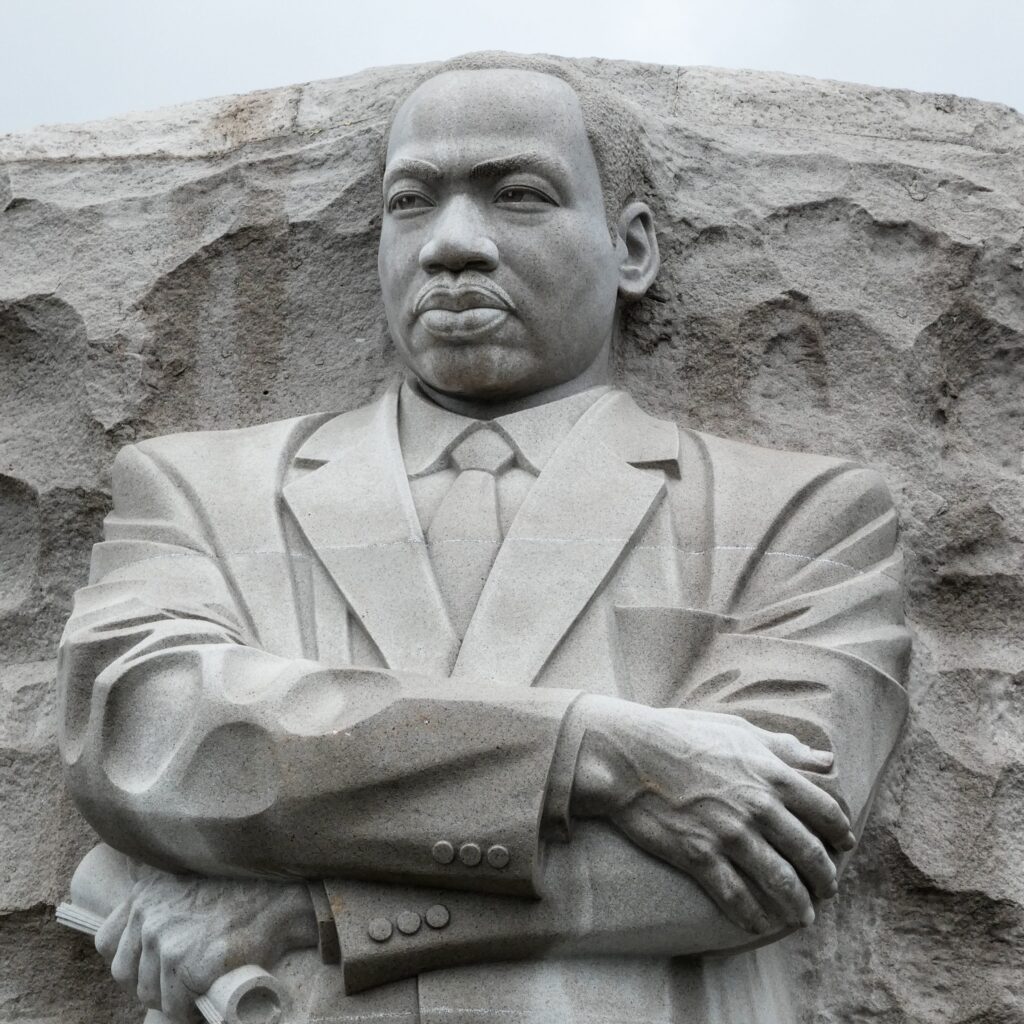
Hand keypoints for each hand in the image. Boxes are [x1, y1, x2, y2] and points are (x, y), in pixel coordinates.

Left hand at [95, 872, 317, 1021]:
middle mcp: (148, 915)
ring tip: (197, 990)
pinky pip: (175, 1006)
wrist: (279, 901)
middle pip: (126, 974)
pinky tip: (207, 999)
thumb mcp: (188, 885)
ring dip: (171, 999)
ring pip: (148, 994)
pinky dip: (189, 1010)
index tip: (154, 964)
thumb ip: (162, 903)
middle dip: (152, 984)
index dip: (132, 959)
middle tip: (183, 982)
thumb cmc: (242, 895)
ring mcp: (167, 940)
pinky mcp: (188, 964)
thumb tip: (148, 940)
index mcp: (145, 894)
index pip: (108, 942)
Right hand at [570, 696, 854, 934]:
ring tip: (802, 916)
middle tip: (827, 890)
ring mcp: (730, 834)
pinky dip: (753, 917)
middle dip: (825, 879)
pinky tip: (759, 924)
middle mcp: (759, 807)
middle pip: (810, 854)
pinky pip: (737, 897)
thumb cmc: (681, 735)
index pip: (825, 813)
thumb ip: (784, 748)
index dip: (840, 834)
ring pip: (781, 883)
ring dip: (798, 906)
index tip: (843, 846)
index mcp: (772, 774)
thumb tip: (826, 760)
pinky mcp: (700, 857)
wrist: (628, 754)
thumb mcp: (738, 730)